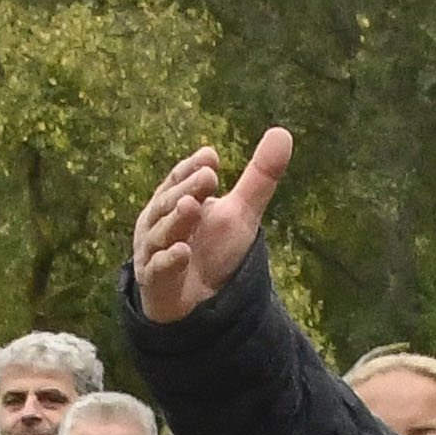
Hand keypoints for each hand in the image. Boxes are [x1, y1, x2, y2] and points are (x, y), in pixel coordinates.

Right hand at [132, 128, 290, 321]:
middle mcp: (159, 221)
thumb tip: (281, 132)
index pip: (181, 177)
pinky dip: (168, 260)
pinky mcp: (154, 282)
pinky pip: (158, 269)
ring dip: (175, 220)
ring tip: (191, 206)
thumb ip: (259, 176)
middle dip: (187, 189)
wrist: (200, 302)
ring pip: (161, 232)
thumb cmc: (215, 250)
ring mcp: (153, 251)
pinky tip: (182, 252)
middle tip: (209, 178)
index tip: (212, 157)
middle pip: (169, 201)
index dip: (194, 167)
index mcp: (176, 199)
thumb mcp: (242, 212)